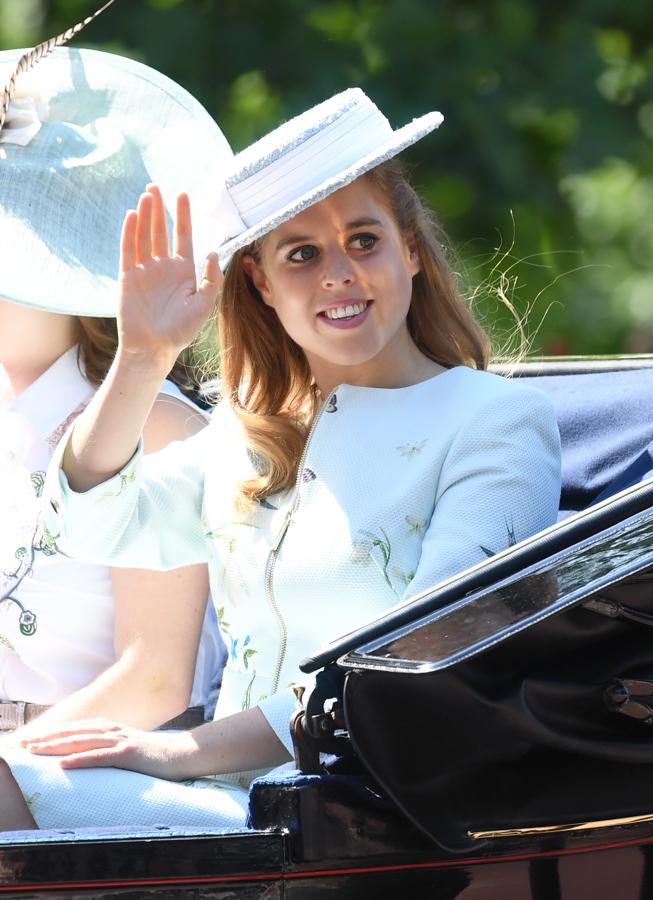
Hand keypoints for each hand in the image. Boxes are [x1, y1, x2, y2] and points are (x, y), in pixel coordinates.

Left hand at [20, 718, 196, 779]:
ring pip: (83, 741)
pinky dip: (81, 759)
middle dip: (48, 738)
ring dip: (57, 745)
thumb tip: (92, 754)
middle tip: (26, 744)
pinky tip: (64, 763)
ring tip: (36, 750)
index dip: (54, 733)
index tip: (33, 739)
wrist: (183, 754)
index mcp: (112, 729)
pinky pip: (100, 757)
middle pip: (75, 732)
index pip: (77, 729)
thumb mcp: (129, 749)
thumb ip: (111, 748)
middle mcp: (114, 730)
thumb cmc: (155, 756)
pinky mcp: (130, 754)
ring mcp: (122, 740)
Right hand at [118, 184, 221, 370]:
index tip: (182, 194)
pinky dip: (130, 233)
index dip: (182, 216)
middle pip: (161, 231)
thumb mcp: (204, 304)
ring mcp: (145, 271)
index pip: (183, 237)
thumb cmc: (181, 330)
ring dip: (146, 216)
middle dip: (159, 209)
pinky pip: (128, 250)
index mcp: (183, 272)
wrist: (155, 348)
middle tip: (157, 186)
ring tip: (147, 194)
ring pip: (145, 237)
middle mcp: (164, 267)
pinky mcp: (128, 277)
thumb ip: (212, 279)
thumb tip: (213, 251)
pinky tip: (133, 215)